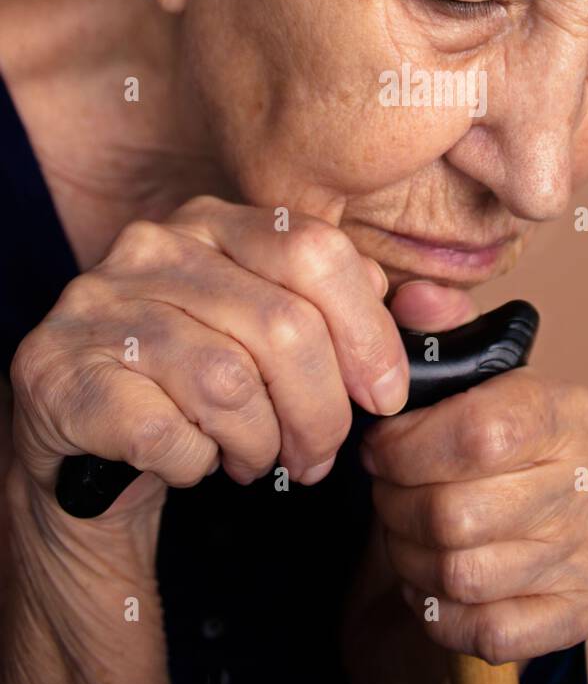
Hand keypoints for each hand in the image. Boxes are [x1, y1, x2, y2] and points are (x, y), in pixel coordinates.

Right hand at [10, 195, 407, 524]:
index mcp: (213, 221)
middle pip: (283, 326)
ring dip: (260, 443)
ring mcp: (97, 306)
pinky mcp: (57, 373)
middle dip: (322, 411)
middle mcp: (151, 247)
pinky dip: (197, 463)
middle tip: (319, 455)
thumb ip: (350, 311)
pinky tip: (194, 460)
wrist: (85, 429)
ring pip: (228, 384)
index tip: (384, 395)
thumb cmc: (196, 377)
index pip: (315, 251)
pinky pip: (165, 432)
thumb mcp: (273, 331)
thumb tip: (433, 308)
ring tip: (254, 457)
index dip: (367, 332)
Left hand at [360, 283, 587, 665]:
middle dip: (395, 508)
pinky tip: (434, 580)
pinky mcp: (583, 610)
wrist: (554, 517)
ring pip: (463, 575)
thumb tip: (412, 298)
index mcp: (569, 410)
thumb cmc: (500, 441)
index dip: (409, 447)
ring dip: (409, 559)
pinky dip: (442, 612)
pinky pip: (489, 631)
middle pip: (457, 515)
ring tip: (404, 533)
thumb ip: (444, 332)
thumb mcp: (477, 376)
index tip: (381, 448)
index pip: (481, 434)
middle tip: (386, 494)